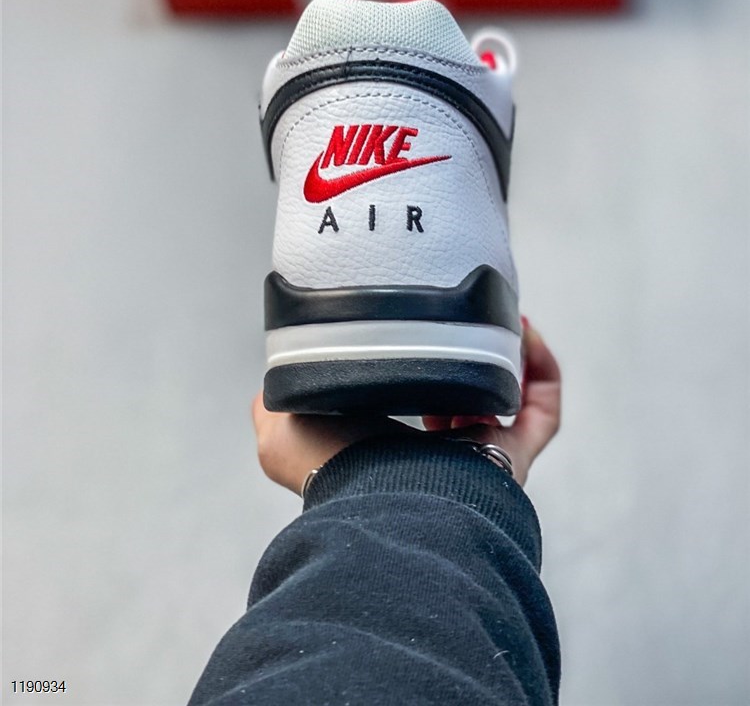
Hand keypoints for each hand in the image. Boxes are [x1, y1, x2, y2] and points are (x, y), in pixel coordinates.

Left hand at [252, 321, 560, 492]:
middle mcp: (440, 451)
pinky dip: (540, 367)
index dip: (419, 361)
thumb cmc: (332, 469)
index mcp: (391, 445)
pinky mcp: (515, 453)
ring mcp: (481, 453)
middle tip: (463, 318)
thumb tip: (270, 388)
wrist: (379, 495)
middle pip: (466, 395)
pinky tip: (521, 331)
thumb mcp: (280, 431)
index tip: (416, 326)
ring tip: (492, 318)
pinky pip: (543, 407)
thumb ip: (271, 406)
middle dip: (468, 352)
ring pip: (508, 397)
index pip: (411, 400)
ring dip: (504, 352)